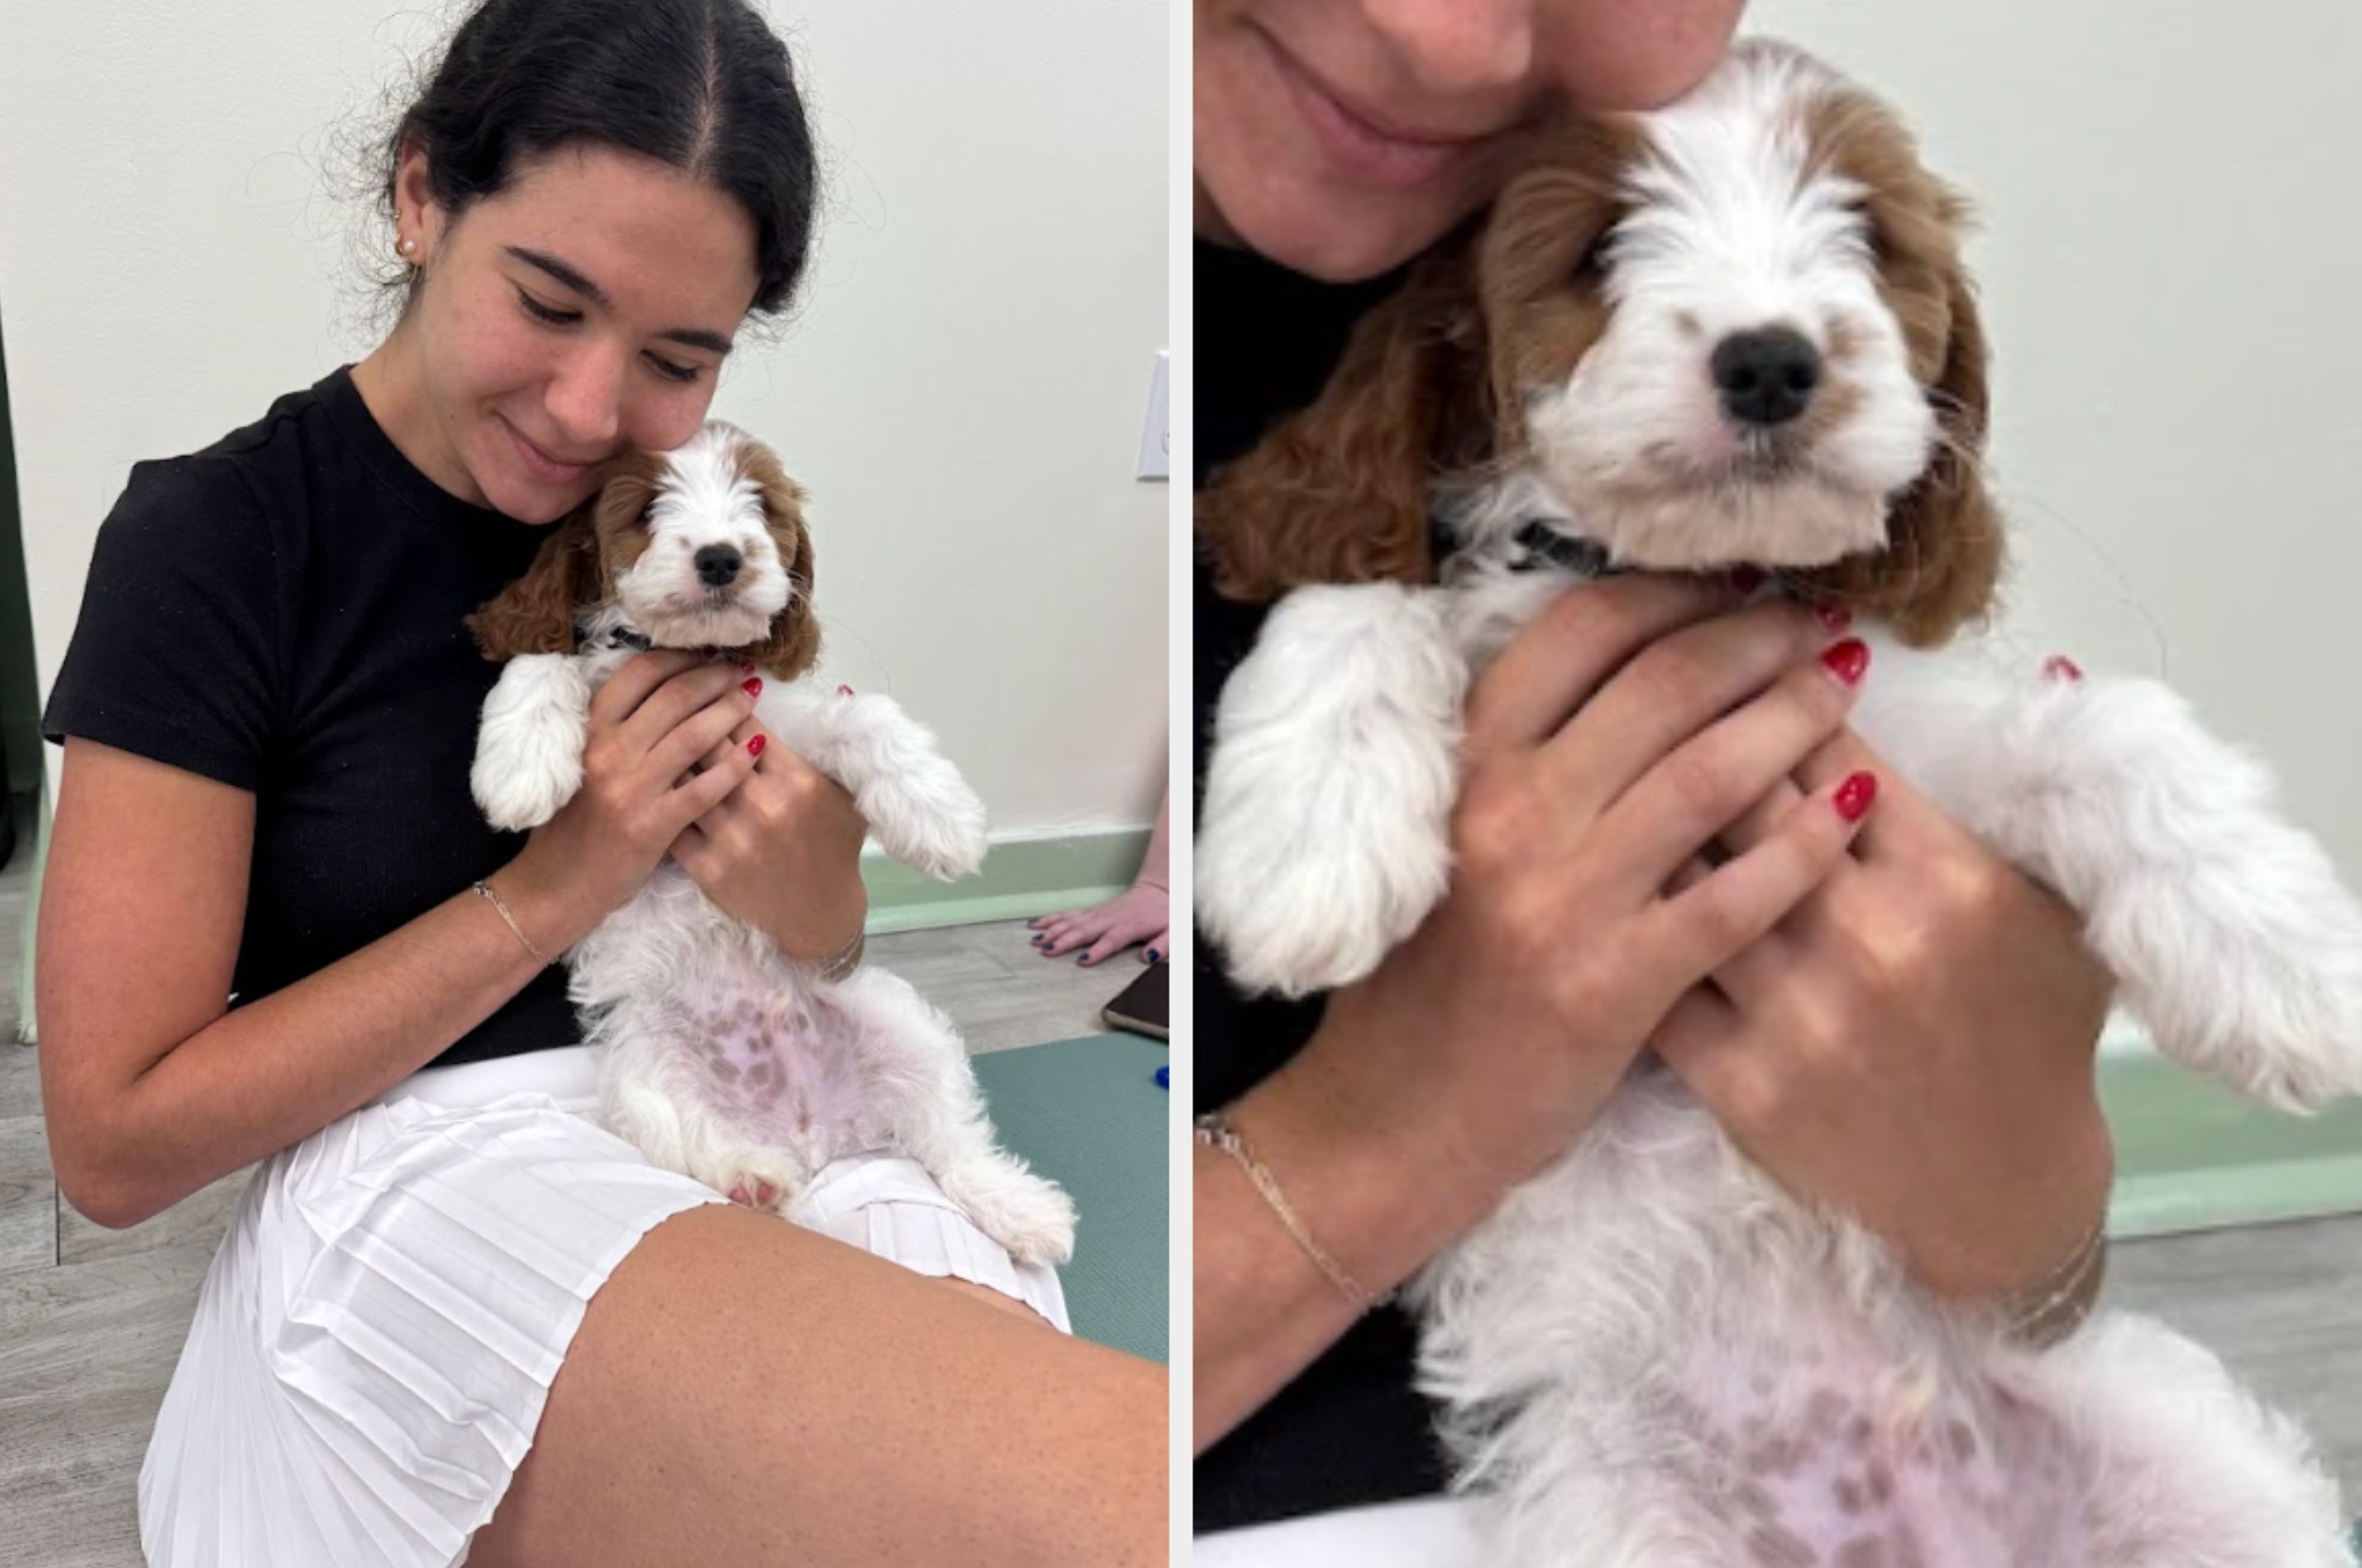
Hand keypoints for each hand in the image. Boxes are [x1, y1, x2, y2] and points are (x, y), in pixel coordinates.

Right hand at [502, 651, 760, 944]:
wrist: (555, 885)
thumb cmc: (574, 823)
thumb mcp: (582, 762)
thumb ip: (616, 728)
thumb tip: (665, 690)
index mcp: (590, 731)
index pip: (639, 674)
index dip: (679, 659)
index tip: (708, 655)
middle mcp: (609, 752)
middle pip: (674, 697)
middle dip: (715, 678)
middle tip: (741, 672)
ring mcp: (631, 788)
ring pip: (694, 735)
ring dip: (730, 711)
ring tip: (752, 700)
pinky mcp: (653, 825)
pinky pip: (705, 788)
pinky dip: (734, 765)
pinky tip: (755, 751)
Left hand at [669, 681, 869, 964]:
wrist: (820, 916)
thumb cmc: (834, 848)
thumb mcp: (844, 794)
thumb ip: (831, 747)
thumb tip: (840, 691)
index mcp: (797, 781)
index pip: (746, 725)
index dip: (725, 702)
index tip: (713, 690)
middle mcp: (763, 806)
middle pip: (709, 743)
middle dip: (692, 718)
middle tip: (676, 703)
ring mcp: (732, 839)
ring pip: (686, 779)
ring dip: (670, 755)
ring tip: (657, 738)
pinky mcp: (708, 868)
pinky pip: (675, 822)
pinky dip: (663, 800)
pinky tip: (655, 785)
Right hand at [1028, 881, 1169, 965]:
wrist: (1161, 889)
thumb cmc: (1165, 914)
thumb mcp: (1174, 932)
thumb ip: (1162, 945)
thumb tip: (1149, 958)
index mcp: (1128, 927)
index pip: (1110, 940)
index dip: (1097, 951)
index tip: (1081, 961)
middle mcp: (1110, 919)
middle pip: (1083, 930)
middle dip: (1063, 940)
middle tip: (1045, 951)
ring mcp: (1099, 913)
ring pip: (1071, 920)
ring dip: (1052, 929)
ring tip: (1034, 939)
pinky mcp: (1093, 910)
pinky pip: (1069, 914)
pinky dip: (1052, 918)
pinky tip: (1036, 923)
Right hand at [1242, 576, 1874, 1274]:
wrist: (1391, 1117)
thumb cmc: (1430, 976)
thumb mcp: (1447, 838)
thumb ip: (1524, 760)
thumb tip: (1638, 675)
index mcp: (1467, 765)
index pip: (1581, 633)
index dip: (1673, 596)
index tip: (1736, 588)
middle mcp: (1511, 813)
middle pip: (1663, 684)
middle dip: (1757, 639)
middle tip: (1817, 627)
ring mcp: (1564, 898)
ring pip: (1709, 774)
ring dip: (1794, 718)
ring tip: (1842, 692)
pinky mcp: (1614, 984)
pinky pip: (1736, 896)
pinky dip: (1804, 844)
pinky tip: (1852, 810)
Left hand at [1654, 724, 2117, 1301]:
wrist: (2002, 1193)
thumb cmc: (2030, 1034)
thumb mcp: (2055, 909)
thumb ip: (2031, 799)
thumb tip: (2044, 674)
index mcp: (1947, 878)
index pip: (1829, 747)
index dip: (1775, 697)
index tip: (1743, 672)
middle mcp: (1869, 938)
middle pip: (1741, 791)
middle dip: (1697, 736)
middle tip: (1660, 707)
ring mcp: (1797, 1013)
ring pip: (1687, 874)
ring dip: (1649, 820)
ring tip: (1620, 782)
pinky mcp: (1741, 1082)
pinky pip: (1661, 973)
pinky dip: (1631, 923)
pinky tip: (1609, 886)